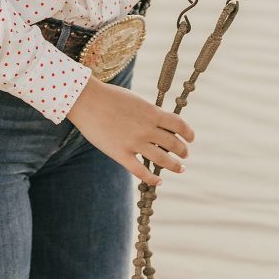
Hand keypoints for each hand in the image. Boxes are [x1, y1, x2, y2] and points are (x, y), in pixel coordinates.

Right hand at [66, 74, 193, 186]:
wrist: (87, 100)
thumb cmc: (109, 96)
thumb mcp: (135, 101)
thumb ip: (148, 113)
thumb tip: (158, 124)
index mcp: (152, 112)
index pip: (179, 124)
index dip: (188, 133)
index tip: (191, 138)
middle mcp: (147, 128)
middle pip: (173, 143)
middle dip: (183, 151)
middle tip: (185, 155)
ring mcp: (135, 142)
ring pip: (162, 160)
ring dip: (174, 166)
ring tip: (180, 168)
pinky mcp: (121, 154)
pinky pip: (141, 172)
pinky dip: (153, 179)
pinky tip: (159, 181)